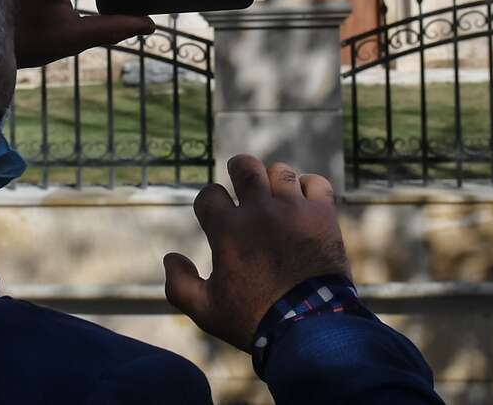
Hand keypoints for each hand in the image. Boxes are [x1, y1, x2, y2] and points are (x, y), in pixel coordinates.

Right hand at [162, 155, 352, 349]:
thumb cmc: (255, 320)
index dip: (208, 201)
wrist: (309, 326)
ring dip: (272, 179)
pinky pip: (316, 184)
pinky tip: (303, 201)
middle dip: (239, 168)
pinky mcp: (322, 216)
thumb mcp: (207, 311)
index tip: (214, 212)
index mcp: (228, 229)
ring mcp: (294, 210)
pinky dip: (308, 187)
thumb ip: (180, 285)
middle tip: (240, 175)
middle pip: (245, 167)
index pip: (209, 194)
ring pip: (280, 172)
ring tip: (273, 192)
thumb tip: (170, 258)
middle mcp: (260, 211)